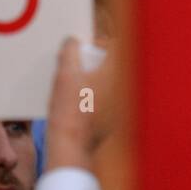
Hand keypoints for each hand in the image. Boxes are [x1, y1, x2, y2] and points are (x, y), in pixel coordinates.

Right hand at [46, 37, 111, 171]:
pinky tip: (78, 104)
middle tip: (77, 67)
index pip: (117, 46)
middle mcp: (126, 89)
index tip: (84, 48)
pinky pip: (107, 102)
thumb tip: (72, 41)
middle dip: (95, 62)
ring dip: (95, 80)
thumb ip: (69, 51)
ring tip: (74, 85)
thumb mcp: (64, 75)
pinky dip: (95, 98)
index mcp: (118, 74)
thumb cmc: (69, 111)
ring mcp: (122, 107)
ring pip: (110, 84)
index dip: (100, 43)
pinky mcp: (114, 122)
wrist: (71, 148)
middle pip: (113, 65)